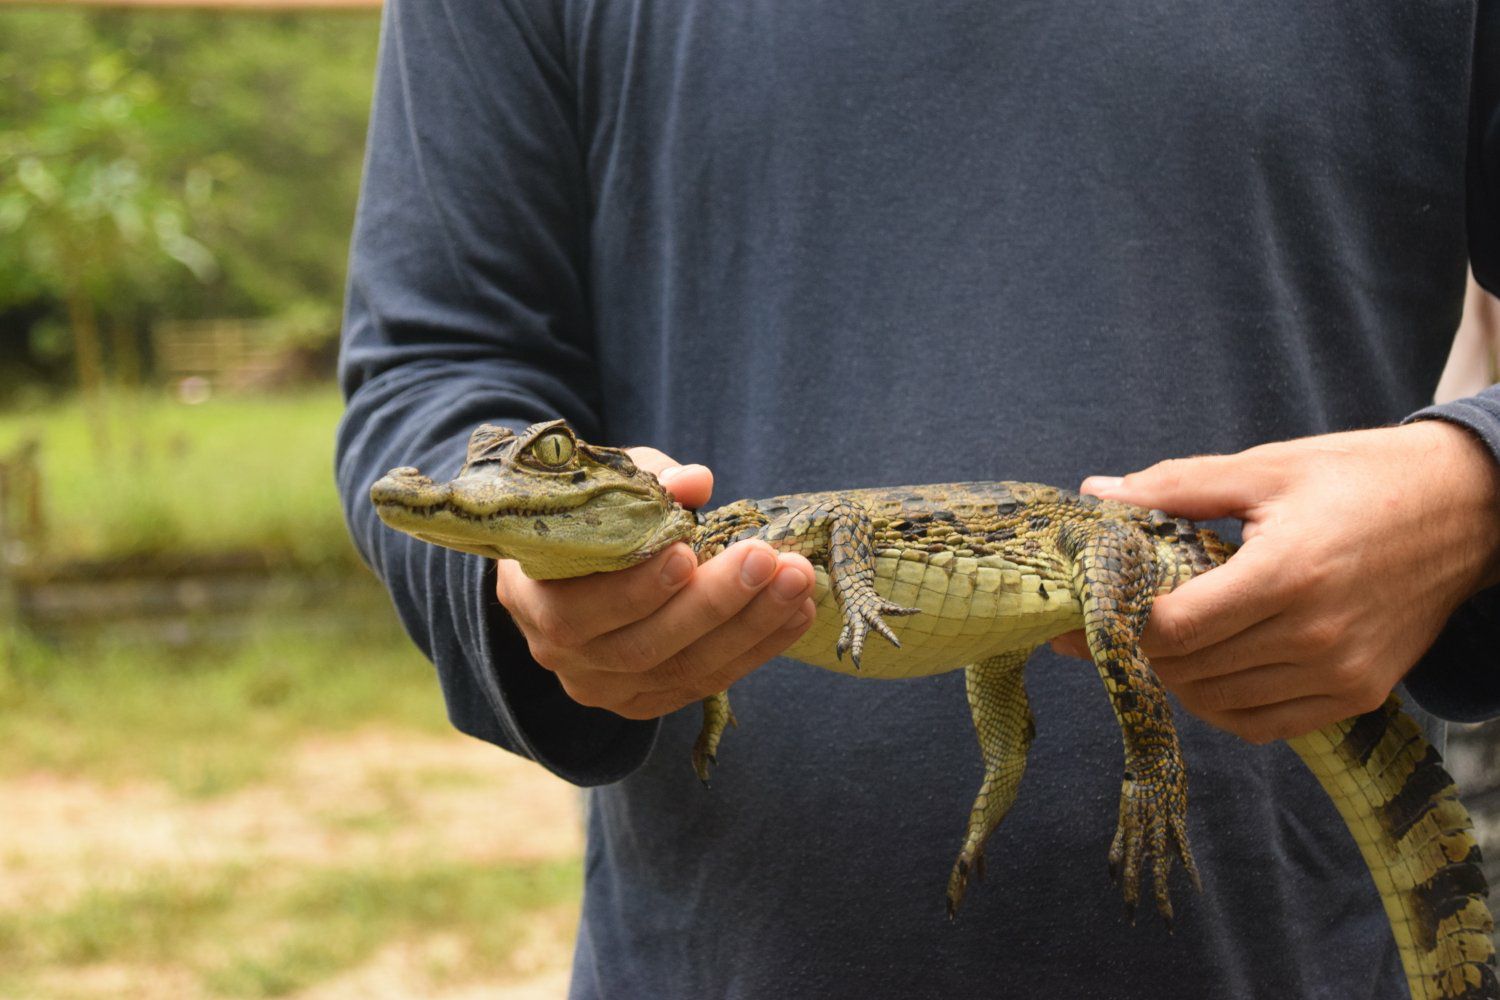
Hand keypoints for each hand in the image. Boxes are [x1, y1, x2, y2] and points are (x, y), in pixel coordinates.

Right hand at [496, 448, 816, 719]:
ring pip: (684, 671)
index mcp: (532, 599)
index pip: (579, 610)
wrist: (570, 566)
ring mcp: (606, 687)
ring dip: (751, 627)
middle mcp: (563, 657)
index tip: (687, 549)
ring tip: (798, 583)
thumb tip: (696, 481)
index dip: (635, 587)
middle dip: (714, 603)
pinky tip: (796, 613)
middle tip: (768, 559)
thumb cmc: (587, 514)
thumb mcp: (605, 486)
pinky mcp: (648, 701)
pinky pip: (707, 682)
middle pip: (643, 647)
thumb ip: (647, 480)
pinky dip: (757, 648)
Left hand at [1050, 422, 1499, 742]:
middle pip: (1188, 669)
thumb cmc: (1358, 479)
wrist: (1466, 510)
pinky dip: (1222, 704)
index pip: (1175, 627)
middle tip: (1113, 623)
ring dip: (1177, 676)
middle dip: (1138, 648)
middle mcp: (1315, 634)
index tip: (1093, 608)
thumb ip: (1175, 487)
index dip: (1123, 622)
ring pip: (1218, 703)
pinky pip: (1263, 725)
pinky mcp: (1359, 695)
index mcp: (1287, 571)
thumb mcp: (1266, 468)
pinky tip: (1212, 667)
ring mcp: (1340, 673)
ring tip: (1166, 638)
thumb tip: (1096, 494)